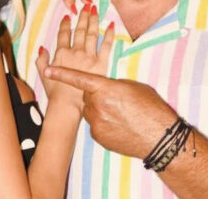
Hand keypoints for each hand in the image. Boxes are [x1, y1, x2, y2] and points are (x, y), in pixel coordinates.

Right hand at [35, 4, 113, 110]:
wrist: (67, 104)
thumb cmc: (55, 92)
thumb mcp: (43, 74)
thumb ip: (41, 59)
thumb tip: (42, 47)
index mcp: (61, 53)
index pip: (64, 34)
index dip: (66, 24)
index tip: (68, 15)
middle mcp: (75, 52)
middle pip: (80, 30)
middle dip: (83, 16)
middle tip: (86, 5)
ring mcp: (89, 57)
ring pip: (92, 34)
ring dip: (94, 20)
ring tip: (95, 9)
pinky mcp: (101, 64)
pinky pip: (106, 46)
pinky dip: (110, 35)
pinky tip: (111, 25)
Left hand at [44, 66, 177, 158]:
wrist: (159, 137)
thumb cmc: (150, 108)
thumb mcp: (133, 87)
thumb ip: (113, 85)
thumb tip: (104, 86)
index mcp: (105, 88)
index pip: (79, 79)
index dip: (62, 74)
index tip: (48, 70)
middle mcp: (97, 105)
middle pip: (87, 96)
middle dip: (96, 96)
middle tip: (115, 101)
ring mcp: (96, 122)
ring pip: (90, 111)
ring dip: (99, 110)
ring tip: (120, 115)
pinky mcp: (98, 136)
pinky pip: (95, 125)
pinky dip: (103, 124)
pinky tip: (119, 126)